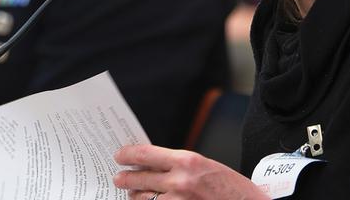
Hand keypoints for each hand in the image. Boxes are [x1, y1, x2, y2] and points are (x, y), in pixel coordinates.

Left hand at [114, 144, 267, 199]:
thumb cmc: (231, 189)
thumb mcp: (204, 166)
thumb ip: (179, 165)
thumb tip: (154, 165)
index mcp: (187, 161)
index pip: (146, 154)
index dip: (128, 155)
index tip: (120, 155)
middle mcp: (180, 182)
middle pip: (139, 179)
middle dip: (125, 179)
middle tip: (118, 178)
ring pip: (143, 199)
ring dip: (135, 196)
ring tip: (132, 194)